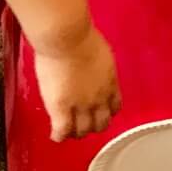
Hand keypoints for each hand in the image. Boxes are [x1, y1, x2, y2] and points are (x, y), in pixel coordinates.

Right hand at [35, 24, 122, 141]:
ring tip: (69, 131)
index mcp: (110, 81)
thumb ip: (98, 65)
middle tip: (84, 125)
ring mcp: (80, 105)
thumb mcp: (100, 51)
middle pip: (101, 123)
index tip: (101, 111)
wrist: (66, 37)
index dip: (107, 112)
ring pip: (82, 130)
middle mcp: (99, 97)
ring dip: (76, 133)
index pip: (114, 106)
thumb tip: (91, 65)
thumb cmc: (80, 34)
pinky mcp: (61, 108)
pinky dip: (59, 136)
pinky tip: (56, 136)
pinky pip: (62, 131)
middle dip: (93, 126)